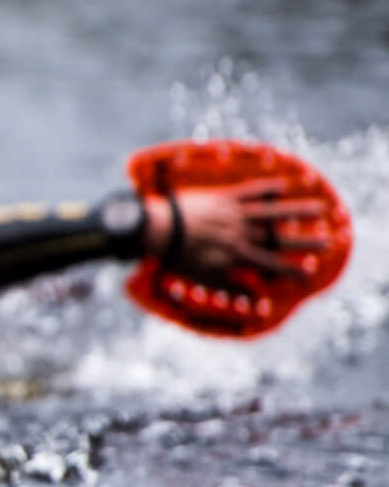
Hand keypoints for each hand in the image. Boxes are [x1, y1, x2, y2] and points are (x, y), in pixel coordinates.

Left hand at [146, 180, 335, 281]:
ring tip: (320, 209)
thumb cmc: (177, 258)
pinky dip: (267, 188)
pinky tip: (283, 186)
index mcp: (236, 256)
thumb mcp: (204, 278)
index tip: (311, 272)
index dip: (292, 269)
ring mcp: (234, 214)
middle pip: (279, 238)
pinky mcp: (223, 197)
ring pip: (272, 212)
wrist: (157, 230)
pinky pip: (250, 191)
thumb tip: (257, 300)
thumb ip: (233, 286)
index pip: (270, 265)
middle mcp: (240, 234)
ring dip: (298, 210)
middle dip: (305, 241)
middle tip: (328, 240)